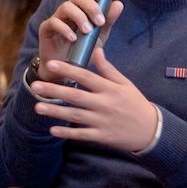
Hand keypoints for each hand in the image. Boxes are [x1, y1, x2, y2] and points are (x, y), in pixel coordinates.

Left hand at [29, 47, 159, 152]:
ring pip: (75, 116)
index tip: (51, 63)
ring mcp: (102, 121)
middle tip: (35, 85)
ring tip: (38, 107)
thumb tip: (96, 50)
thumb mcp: (125, 84)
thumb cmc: (136, 103)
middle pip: (75, 96)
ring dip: (56, 111)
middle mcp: (104, 104)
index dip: (67, 69)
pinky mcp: (102, 136)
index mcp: (109, 89)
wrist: (151, 130)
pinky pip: (82, 135)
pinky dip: (67, 133)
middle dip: (54, 90)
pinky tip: (52, 130)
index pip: (85, 76)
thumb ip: (108, 69)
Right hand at [36, 0, 122, 79]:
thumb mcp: (100, 35)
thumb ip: (108, 20)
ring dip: (79, 17)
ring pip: (66, 6)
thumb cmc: (83, 48)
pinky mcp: (46, 29)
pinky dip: (65, 29)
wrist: (68, 68)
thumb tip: (118, 3)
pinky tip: (73, 39)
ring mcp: (56, 18)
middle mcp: (68, 9)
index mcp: (80, 7)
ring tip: (87, 31)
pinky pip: (54, 22)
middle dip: (91, 6)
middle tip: (99, 21)